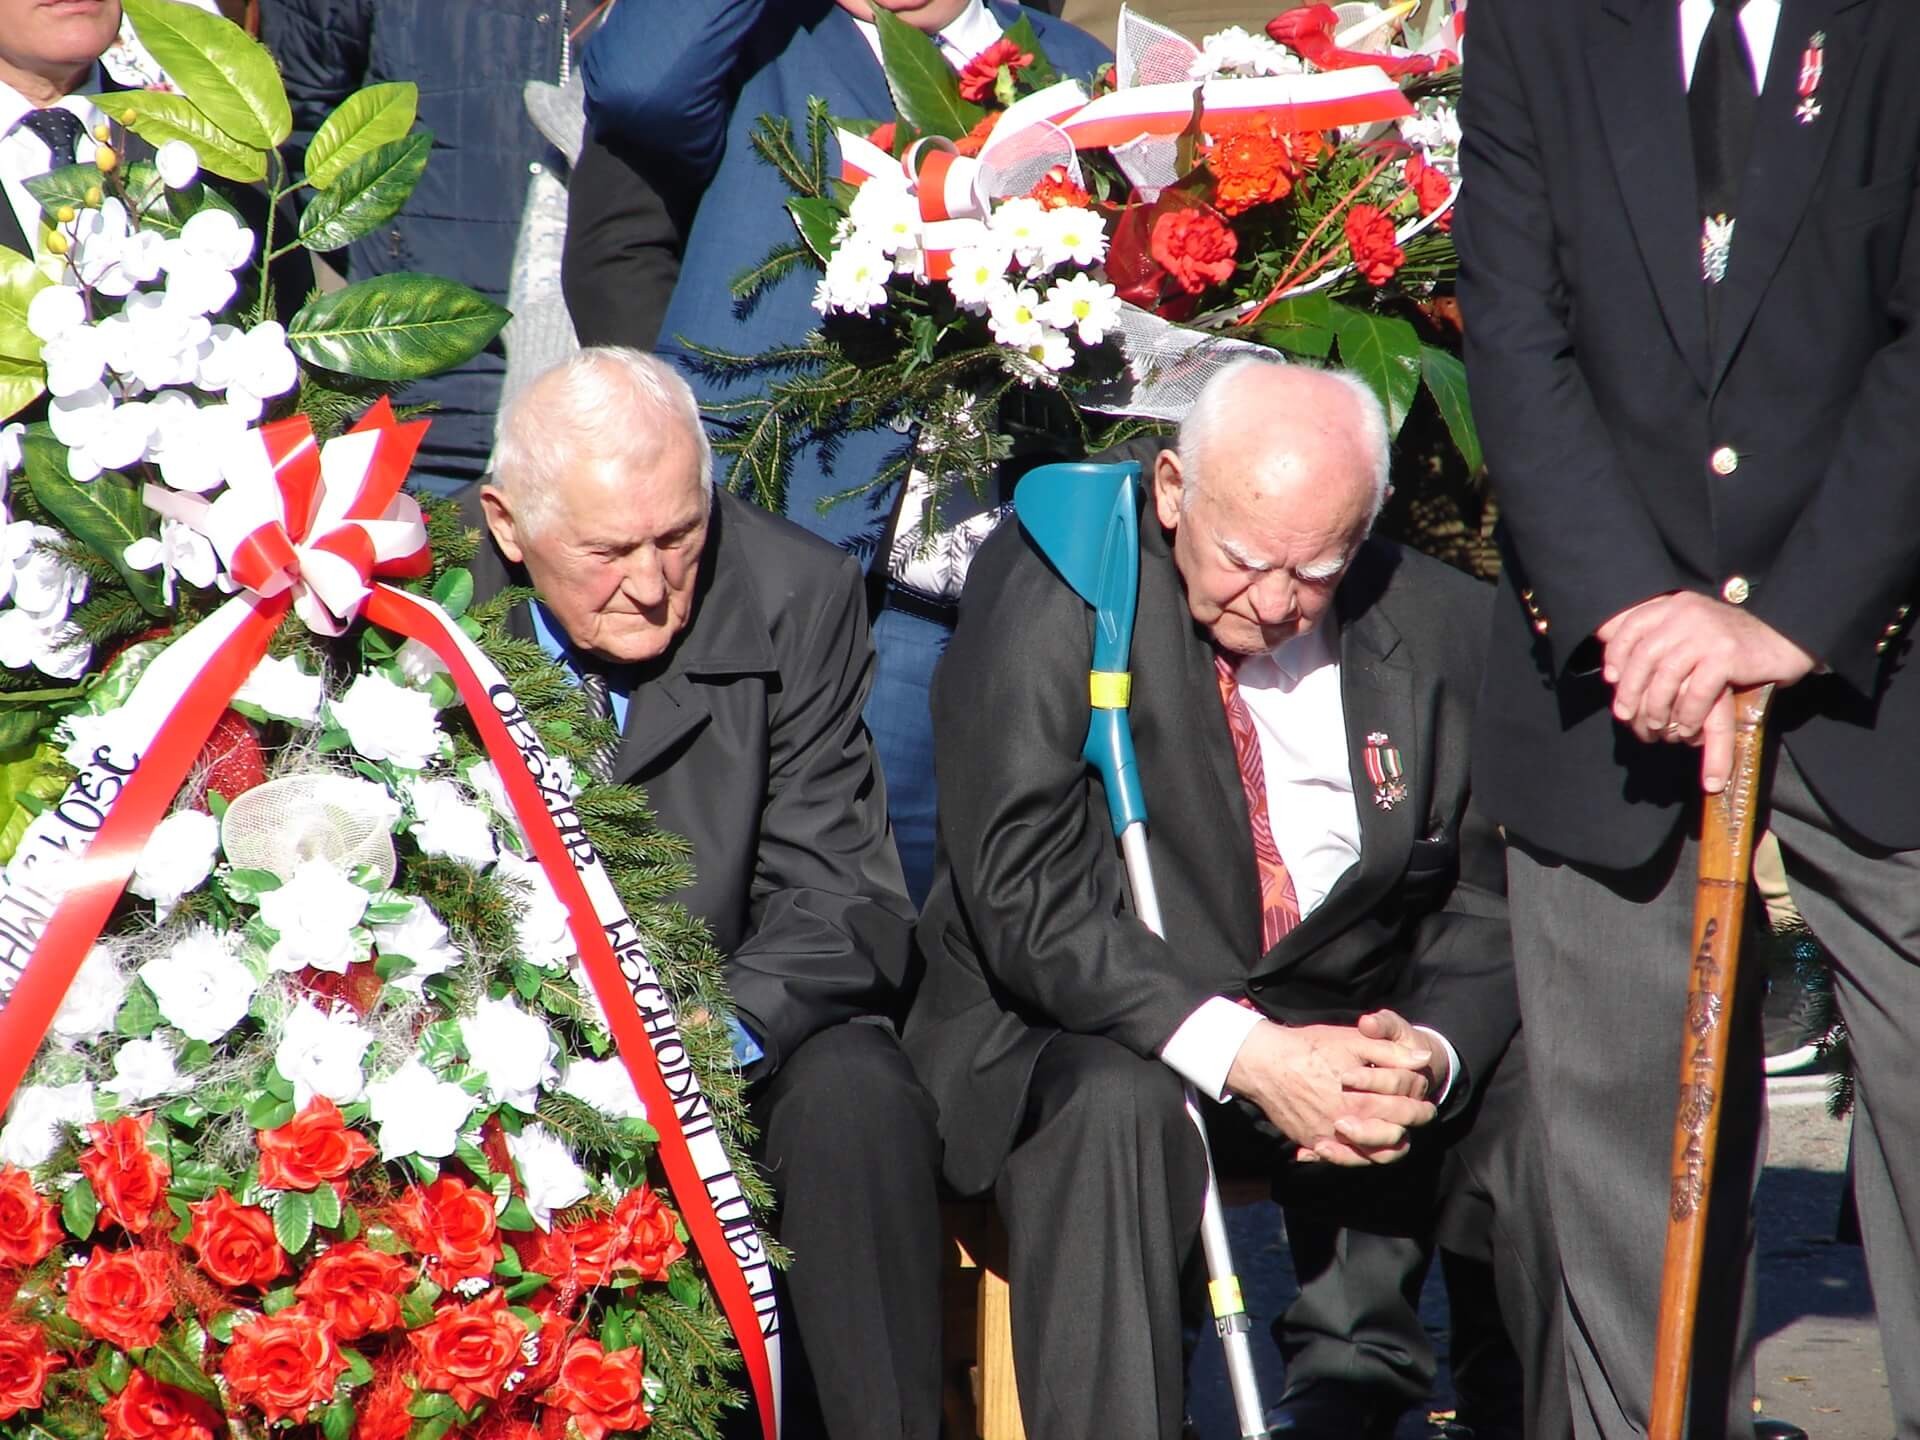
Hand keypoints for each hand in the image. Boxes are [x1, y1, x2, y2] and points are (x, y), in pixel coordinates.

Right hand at [1224, 1015, 1436, 1166]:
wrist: (1265, 1063)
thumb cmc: (1310, 1048)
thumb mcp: (1353, 1041)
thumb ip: (1391, 1052)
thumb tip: (1423, 1059)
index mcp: (1365, 1100)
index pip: (1406, 1112)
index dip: (1421, 1109)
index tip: (1426, 1104)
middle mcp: (1350, 1125)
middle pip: (1393, 1137)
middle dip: (1410, 1126)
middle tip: (1417, 1117)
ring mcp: (1330, 1138)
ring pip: (1372, 1156)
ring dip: (1389, 1146)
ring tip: (1395, 1134)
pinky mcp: (1313, 1143)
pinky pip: (1343, 1160)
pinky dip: (1356, 1157)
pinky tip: (1361, 1145)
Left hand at [1595, 594, 1815, 791]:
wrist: (1788, 638)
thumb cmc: (1735, 642)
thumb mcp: (1693, 629)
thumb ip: (1661, 634)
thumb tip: (1611, 650)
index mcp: (1675, 605)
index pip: (1631, 626)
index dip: (1616, 653)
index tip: (1610, 678)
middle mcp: (1687, 613)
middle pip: (1643, 655)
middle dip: (1629, 689)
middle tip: (1625, 715)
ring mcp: (1708, 633)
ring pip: (1666, 675)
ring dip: (1656, 706)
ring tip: (1656, 726)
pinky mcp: (1727, 655)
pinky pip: (1696, 691)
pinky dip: (1688, 714)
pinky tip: (1687, 729)